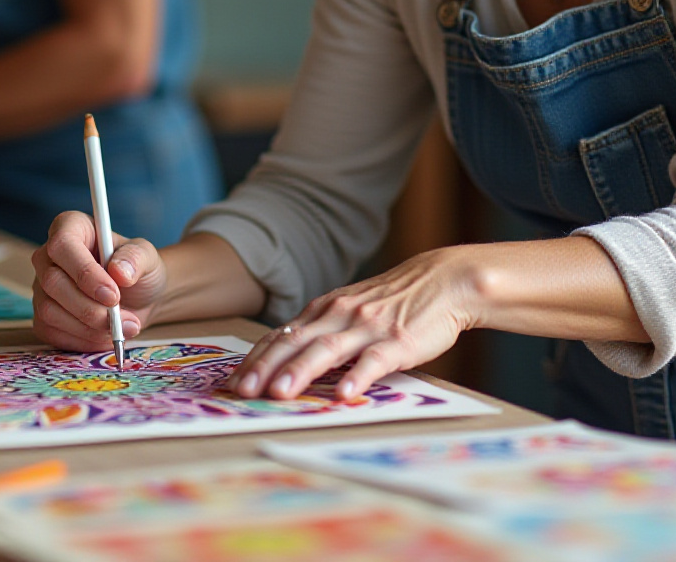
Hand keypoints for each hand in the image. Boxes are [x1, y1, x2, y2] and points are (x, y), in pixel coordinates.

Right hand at [31, 210, 165, 350]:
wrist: (138, 297)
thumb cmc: (136, 269)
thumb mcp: (146, 257)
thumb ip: (136, 259)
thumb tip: (119, 272)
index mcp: (70, 228)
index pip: (63, 245)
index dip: (84, 272)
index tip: (112, 295)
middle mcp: (48, 256)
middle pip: (53, 282)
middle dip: (89, 308)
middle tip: (121, 319)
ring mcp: (42, 288)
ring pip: (50, 311)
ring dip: (89, 328)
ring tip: (122, 328)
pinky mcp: (43, 317)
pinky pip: (52, 333)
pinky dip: (82, 341)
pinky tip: (105, 336)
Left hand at [229, 247, 477, 401]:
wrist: (444, 281)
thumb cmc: (393, 302)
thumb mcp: (350, 310)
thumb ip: (322, 331)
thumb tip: (286, 360)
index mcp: (324, 311)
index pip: (281, 336)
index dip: (255, 359)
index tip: (232, 381)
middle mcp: (339, 315)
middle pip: (294, 342)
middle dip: (264, 367)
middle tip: (241, 392)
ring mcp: (368, 327)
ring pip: (326, 350)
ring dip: (300, 372)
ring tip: (278, 394)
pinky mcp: (398, 340)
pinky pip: (374, 360)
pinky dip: (358, 377)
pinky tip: (344, 395)